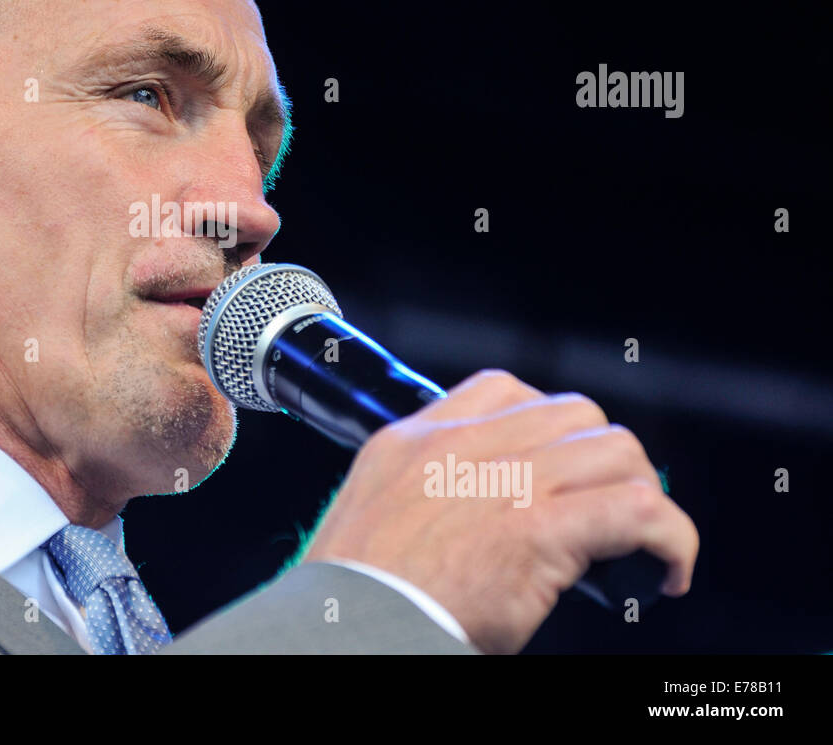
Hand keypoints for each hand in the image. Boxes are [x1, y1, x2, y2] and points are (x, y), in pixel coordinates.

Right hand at [301, 369, 698, 653]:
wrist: (348, 627)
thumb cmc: (356, 593)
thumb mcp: (369, 510)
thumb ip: (420, 490)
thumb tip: (476, 510)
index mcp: (416, 440)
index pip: (503, 391)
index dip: (547, 425)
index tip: (556, 470)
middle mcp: (462, 447)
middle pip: (573, 413)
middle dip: (601, 460)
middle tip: (601, 511)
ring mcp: (503, 483)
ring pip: (615, 450)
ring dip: (638, 493)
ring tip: (637, 540)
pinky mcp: (539, 531)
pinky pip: (639, 510)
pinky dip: (670, 538)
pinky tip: (666, 570)